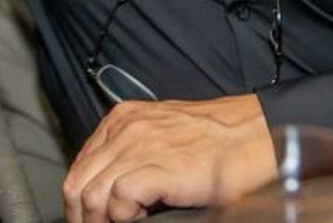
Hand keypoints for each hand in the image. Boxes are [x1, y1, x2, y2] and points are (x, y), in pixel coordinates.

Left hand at [62, 95, 275, 222]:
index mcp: (123, 119)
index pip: (80, 165)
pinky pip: (117, 201)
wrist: (255, 136)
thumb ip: (134, 152)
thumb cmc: (219, 141)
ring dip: (100, 221)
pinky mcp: (156, 168)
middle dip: (81, 216)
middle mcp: (126, 129)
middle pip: (77, 182)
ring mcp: (139, 147)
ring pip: (90, 195)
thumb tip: (113, 189)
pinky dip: (122, 218)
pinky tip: (140, 220)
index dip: (79, 198)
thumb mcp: (163, 136)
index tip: (87, 217)